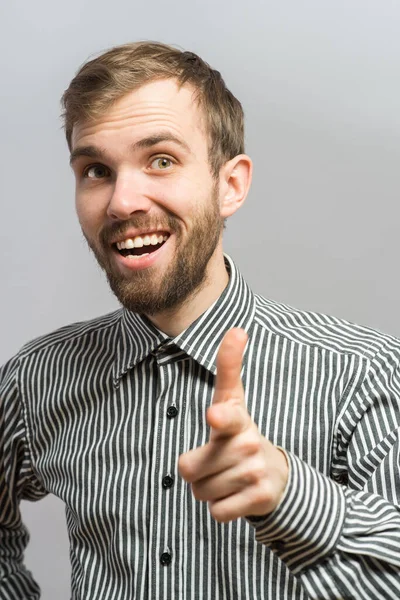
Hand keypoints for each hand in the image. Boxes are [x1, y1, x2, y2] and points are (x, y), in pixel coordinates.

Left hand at [178, 328, 288, 522]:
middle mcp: (249, 442)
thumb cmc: (241, 435)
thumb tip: (238, 328)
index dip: (220, 417)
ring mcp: (256, 471)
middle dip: (198, 470)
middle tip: (219, 461)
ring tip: (228, 476)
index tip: (215, 415)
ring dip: (208, 489)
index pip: (227, 414)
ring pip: (202, 491)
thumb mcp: (232, 401)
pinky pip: (217, 511)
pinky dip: (221, 508)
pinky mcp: (260, 498)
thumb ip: (228, 368)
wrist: (276, 475)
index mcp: (237, 418)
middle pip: (190, 468)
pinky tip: (236, 495)